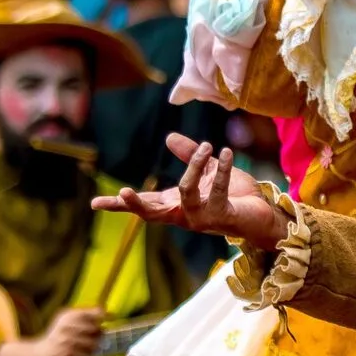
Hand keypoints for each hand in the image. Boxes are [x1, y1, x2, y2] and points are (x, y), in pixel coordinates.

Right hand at [29, 307, 103, 355]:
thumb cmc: (57, 339)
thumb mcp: (67, 322)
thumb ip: (85, 317)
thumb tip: (109, 313)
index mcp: (69, 315)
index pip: (95, 312)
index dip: (106, 315)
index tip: (113, 318)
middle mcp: (68, 325)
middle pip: (98, 329)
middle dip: (99, 335)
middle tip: (95, 338)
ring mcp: (68, 340)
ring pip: (95, 343)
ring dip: (95, 347)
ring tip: (87, 348)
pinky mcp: (68, 354)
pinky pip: (89, 355)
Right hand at [91, 134, 283, 248]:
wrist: (262, 213)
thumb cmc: (233, 195)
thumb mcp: (208, 171)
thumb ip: (189, 156)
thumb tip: (168, 138)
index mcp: (176, 205)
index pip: (144, 204)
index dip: (120, 204)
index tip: (94, 204)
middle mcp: (184, 215)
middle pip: (152, 213)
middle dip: (136, 204)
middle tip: (122, 192)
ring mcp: (201, 218)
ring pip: (185, 192)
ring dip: (195, 167)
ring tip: (207, 146)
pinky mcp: (222, 216)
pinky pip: (217, 189)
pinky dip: (223, 168)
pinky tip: (227, 152)